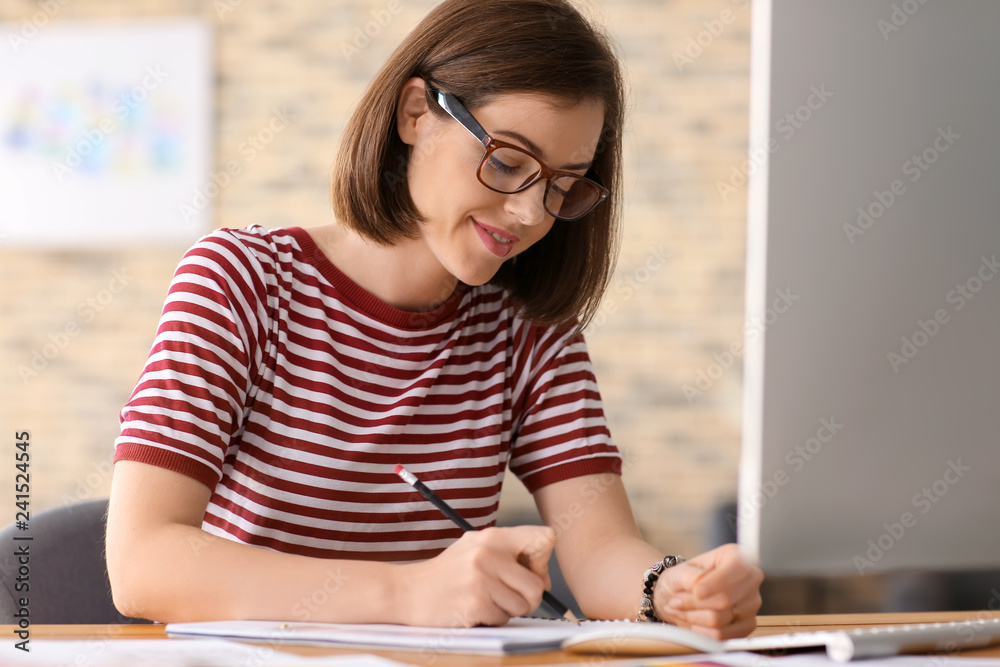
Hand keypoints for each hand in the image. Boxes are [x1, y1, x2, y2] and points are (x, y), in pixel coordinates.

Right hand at [395, 525, 555, 626]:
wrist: (408, 591)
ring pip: (523, 605)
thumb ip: (509, 555)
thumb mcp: (476, 549)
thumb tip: (543, 576)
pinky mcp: (476, 603)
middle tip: (507, 597)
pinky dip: (492, 620)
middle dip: (527, 598)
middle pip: (537, 584)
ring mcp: (482, 579)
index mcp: (494, 537)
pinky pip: (503, 619)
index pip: (544, 538)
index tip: (528, 569)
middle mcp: (489, 554)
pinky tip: (474, 610)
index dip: (542, 560)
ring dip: (508, 610)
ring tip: (486, 601)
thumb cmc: (447, 574)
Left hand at [652, 543, 762, 638]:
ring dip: (692, 617)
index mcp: (737, 556)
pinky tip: (690, 621)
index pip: (735, 571)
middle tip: (675, 601)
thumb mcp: (680, 571)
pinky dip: (700, 631)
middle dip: (693, 603)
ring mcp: (752, 604)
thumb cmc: (684, 579)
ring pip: (720, 620)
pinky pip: (722, 636)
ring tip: (679, 610)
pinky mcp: (748, 625)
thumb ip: (688, 575)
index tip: (695, 592)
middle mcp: (751, 579)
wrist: (683, 594)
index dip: (713, 584)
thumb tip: (698, 584)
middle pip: (724, 600)